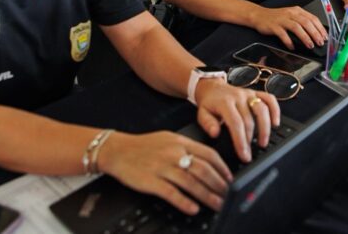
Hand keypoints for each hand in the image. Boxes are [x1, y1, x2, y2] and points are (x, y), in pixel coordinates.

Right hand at [99, 130, 231, 214]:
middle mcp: (173, 153)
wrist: (117, 150)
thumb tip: (209, 161)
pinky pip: (171, 193)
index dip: (222, 168)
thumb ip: (188, 148)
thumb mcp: (169, 139)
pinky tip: (193, 208)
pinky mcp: (150, 181)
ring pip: (191, 182)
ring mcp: (162, 167)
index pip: (208, 154)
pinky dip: (184, 201)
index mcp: (180, 142)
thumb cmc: (144, 146)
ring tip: (217, 204)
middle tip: (228, 195)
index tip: (230, 179)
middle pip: (203, 169)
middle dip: (219, 185)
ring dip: (207, 196)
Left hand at [195, 79, 280, 162]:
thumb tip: (215, 133)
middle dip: (251, 140)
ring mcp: (249, 94)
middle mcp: (238, 97)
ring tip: (263, 143)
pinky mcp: (256, 92)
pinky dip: (275, 110)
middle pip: (249, 120)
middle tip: (250, 155)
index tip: (244, 155)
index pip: (235, 123)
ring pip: (262, 109)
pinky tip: (275, 123)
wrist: (212, 87)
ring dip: (265, 128)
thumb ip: (207, 124)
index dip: (241, 141)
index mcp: (224, 102)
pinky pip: (270, 99)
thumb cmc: (209, 103)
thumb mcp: (201, 114)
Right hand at [248, 5, 326, 49]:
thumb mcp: (291, 16)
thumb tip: (315, 34)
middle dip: (315, 33)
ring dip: (305, 37)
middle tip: (319, 42)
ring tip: (310, 45)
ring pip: (296, 27)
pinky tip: (292, 47)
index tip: (325, 37)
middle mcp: (290, 13)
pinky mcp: (274, 26)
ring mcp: (282, 19)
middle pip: (306, 23)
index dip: (320, 28)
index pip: (312, 18)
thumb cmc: (276, 18)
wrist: (259, 15)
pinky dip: (289, 41)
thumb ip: (302, 22)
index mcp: (297, 10)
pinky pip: (283, 34)